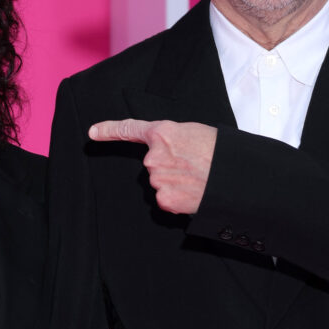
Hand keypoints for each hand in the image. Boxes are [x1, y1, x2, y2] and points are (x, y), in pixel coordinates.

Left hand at [89, 119, 216, 213]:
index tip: (93, 132)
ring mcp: (157, 179)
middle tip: (193, 166)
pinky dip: (178, 199)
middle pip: (153, 163)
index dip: (109, 130)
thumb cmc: (220, 153)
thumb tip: (169, 151)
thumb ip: (173, 140)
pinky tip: (193, 193)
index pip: (129, 130)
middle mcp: (154, 156)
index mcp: (163, 133)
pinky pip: (166, 199)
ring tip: (197, 179)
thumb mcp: (195, 133)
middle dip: (169, 166)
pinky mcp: (164, 199)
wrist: (235, 177)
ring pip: (159, 182)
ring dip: (175, 183)